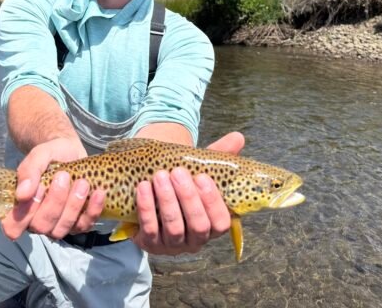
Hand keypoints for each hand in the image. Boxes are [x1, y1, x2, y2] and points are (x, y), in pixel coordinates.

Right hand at [0, 137, 105, 239]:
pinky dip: (93, 210)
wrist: (70, 151)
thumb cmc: (49, 154)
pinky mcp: (77, 224)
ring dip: (74, 205)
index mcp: (21, 207)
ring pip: (63, 227)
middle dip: (55, 202)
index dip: (22, 216)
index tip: (37, 191)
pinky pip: (84, 225)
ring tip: (82, 183)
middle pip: (42, 226)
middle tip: (63, 176)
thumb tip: (22, 194)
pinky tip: (99, 194)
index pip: (12, 227)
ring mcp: (58, 225)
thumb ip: (28, 172)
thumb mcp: (38, 155)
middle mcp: (37, 221)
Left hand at [132, 131, 244, 254]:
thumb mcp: (198, 171)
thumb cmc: (180, 185)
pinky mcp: (149, 244)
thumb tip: (238, 137)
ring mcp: (171, 245)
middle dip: (188, 198)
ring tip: (160, 176)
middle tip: (177, 172)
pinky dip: (146, 208)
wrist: (150, 194)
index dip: (213, 202)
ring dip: (167, 201)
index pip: (221, 222)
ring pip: (174, 229)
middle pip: (199, 227)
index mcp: (212, 225)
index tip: (202, 177)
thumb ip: (217, 157)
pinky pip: (149, 229)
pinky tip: (144, 187)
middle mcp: (195, 240)